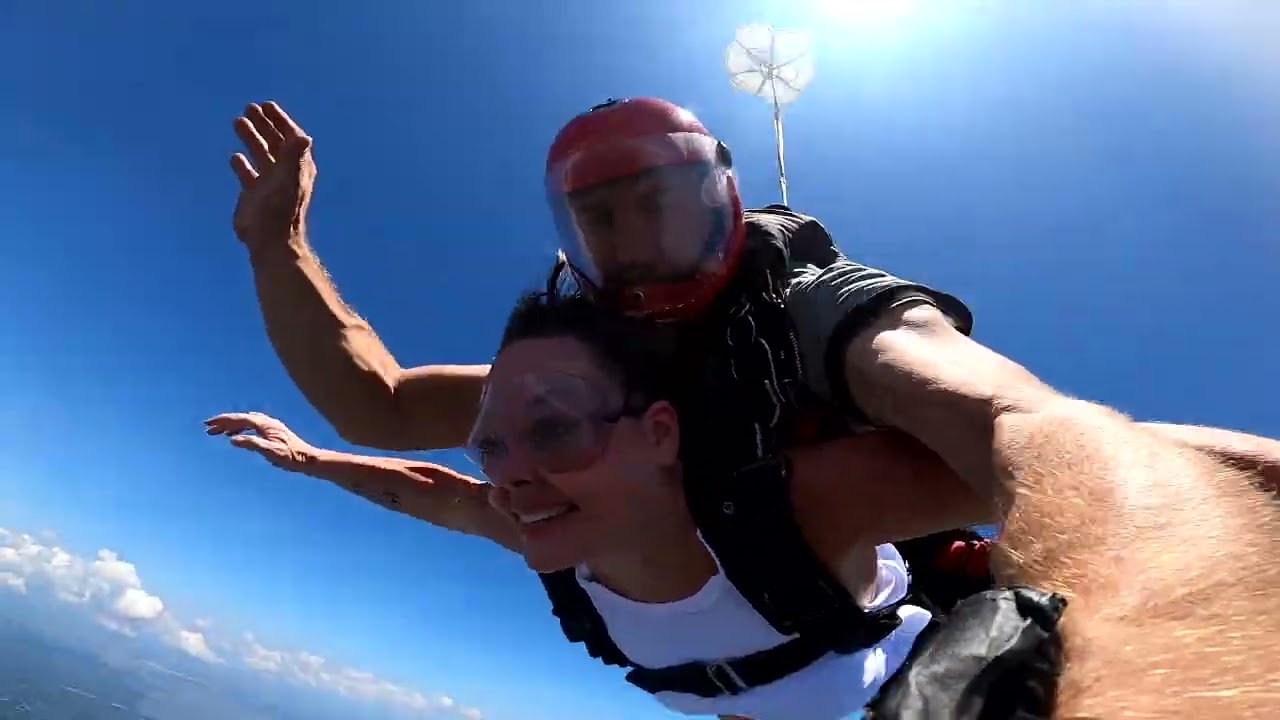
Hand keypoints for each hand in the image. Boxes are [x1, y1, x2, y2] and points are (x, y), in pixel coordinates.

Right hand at [205, 412, 317, 471]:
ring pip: (246, 422)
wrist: (308, 459)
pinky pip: (252, 426)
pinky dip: (241, 429)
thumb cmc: (290, 456)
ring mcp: (270, 426)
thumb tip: (232, 439)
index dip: (223, 420)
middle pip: (241, 418)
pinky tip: (236, 436)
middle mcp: (267, 422)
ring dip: (231, 425)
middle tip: (208, 428)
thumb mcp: (269, 452)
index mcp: (265, 424)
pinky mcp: (273, 432)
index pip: (239, 418)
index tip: (208, 424)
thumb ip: (251, 444)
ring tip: (218, 433)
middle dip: (224, 422)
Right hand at [230, 101, 316, 252]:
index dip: (280, 121)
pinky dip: (242, 163)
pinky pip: (248, 173)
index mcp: (297, 167)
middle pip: (275, 142)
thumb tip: (303, 136)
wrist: (269, 241)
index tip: (267, 106)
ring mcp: (269, 184)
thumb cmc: (280, 210)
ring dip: (251, 138)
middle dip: (263, 125)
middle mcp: (284, 173)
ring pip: (260, 154)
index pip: (291, 138)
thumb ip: (294, 156)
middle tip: (249, 108)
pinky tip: (235, 156)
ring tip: (238, 121)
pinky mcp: (254, 196)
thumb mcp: (288, 180)